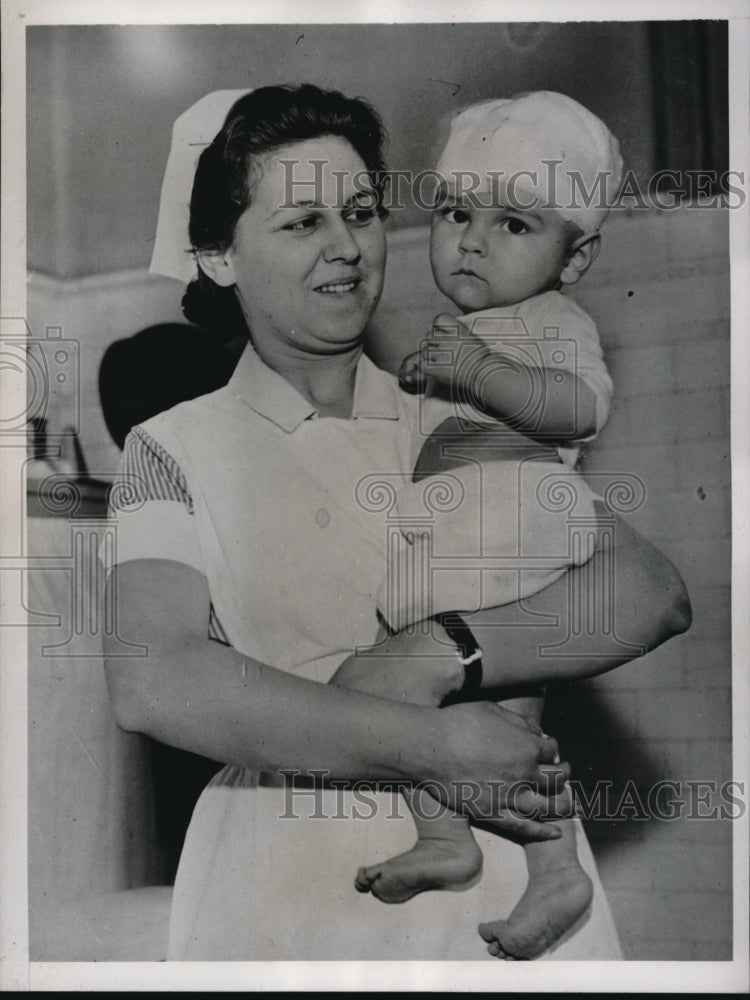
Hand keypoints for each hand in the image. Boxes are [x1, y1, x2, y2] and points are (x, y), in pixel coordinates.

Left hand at [398, 312, 489, 395]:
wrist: (484, 373)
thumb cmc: (481, 357)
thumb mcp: (471, 337)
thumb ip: (457, 332)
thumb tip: (446, 331)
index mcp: (458, 329)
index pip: (438, 319)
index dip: (437, 326)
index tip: (441, 333)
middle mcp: (448, 339)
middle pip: (429, 336)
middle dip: (433, 343)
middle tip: (442, 352)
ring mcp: (442, 353)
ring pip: (425, 350)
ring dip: (430, 356)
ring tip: (441, 362)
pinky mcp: (438, 367)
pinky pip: (423, 364)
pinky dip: (426, 367)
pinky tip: (435, 370)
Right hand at [432, 700, 573, 841]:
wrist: (430, 747)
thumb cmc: (459, 723)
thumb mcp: (493, 710)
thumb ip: (519, 721)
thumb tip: (538, 731)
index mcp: (528, 747)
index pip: (551, 749)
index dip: (551, 748)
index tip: (546, 748)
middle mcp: (526, 774)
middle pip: (557, 778)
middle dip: (563, 774)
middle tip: (563, 772)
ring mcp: (511, 797)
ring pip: (549, 806)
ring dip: (563, 804)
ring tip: (569, 804)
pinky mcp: (494, 814)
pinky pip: (525, 828)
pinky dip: (543, 832)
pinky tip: (556, 833)